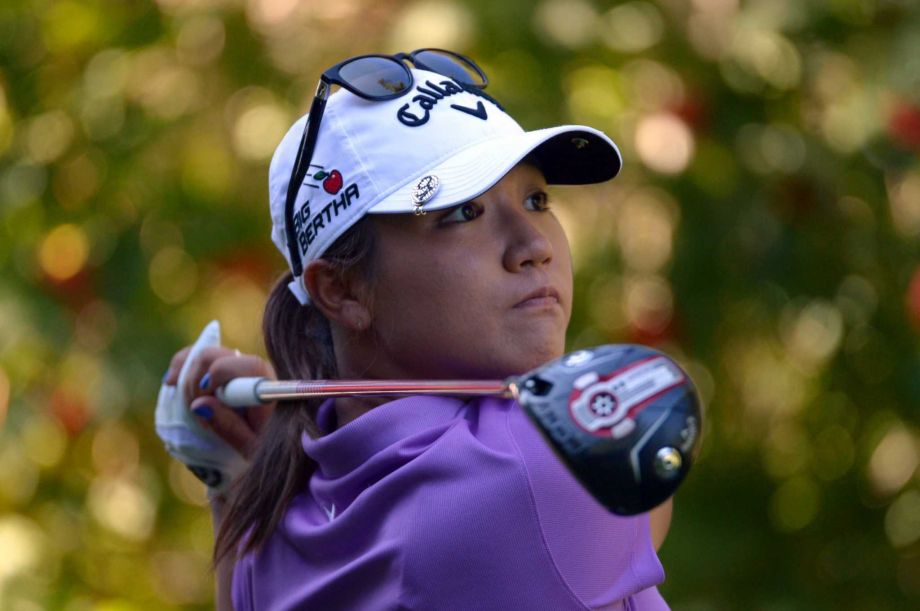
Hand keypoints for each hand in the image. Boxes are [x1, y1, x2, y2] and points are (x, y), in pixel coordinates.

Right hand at [155, 321, 274, 493]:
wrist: (266, 444)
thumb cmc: (262, 446)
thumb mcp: (250, 446)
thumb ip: (228, 427)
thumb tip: (199, 406)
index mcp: (266, 386)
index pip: (248, 364)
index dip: (219, 376)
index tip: (201, 402)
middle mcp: (252, 369)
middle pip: (216, 355)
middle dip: (195, 383)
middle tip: (194, 413)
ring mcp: (235, 365)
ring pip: (202, 354)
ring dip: (186, 377)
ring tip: (187, 406)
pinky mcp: (220, 368)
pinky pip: (196, 357)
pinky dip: (181, 367)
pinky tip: (171, 382)